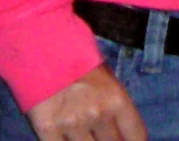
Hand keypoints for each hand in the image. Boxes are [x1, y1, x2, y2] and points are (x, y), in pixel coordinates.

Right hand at [27, 65, 147, 140]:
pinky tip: (66, 137)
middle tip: (103, 134)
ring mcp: (72, 123)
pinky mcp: (48, 129)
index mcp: (116, 99)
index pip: (136, 136)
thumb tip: (121, 131)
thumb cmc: (78, 59)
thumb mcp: (107, 78)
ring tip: (83, 131)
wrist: (42, 47)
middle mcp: (97, 114)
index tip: (126, 140)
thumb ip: (115, 105)